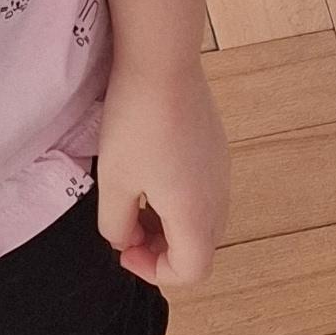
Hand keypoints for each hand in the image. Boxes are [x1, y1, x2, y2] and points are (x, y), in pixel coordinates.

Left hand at [96, 59, 230, 288]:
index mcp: (196, 215)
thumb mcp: (114, 182)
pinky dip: (178, 198)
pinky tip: (150, 168)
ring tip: (134, 198)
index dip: (154, 271)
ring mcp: (221, 171)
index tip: (124, 247)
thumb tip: (124, 237)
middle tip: (126, 228)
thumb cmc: (136, 125)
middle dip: (162, 249)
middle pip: (201, 248)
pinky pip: (203, 191)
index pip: (192, 271)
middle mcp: (218, 198)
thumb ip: (116, 225)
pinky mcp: (217, 149)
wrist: (162, 63)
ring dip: (169, 224)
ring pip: (202, 219)